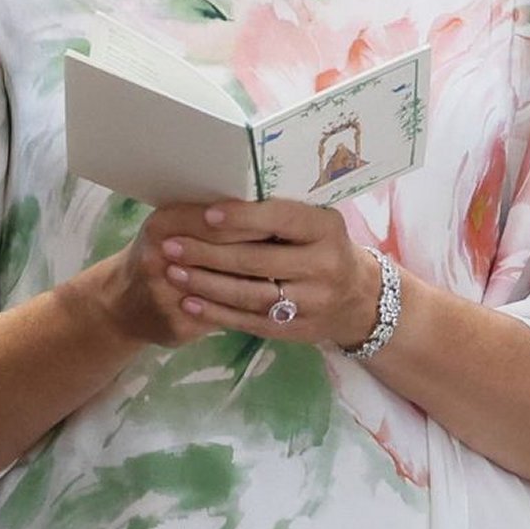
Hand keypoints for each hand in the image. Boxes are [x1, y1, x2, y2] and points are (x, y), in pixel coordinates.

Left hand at [149, 198, 381, 348]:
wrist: (358, 297)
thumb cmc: (322, 245)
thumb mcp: (315, 222)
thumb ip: (279, 214)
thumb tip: (219, 197)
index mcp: (326, 228)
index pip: (281, 219)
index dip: (243, 217)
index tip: (206, 214)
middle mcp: (323, 266)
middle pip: (258, 261)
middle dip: (209, 253)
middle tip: (171, 245)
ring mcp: (311, 303)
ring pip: (250, 295)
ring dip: (206, 284)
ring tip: (173, 272)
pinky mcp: (296, 330)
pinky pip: (250, 322)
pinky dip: (216, 313)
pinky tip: (189, 303)